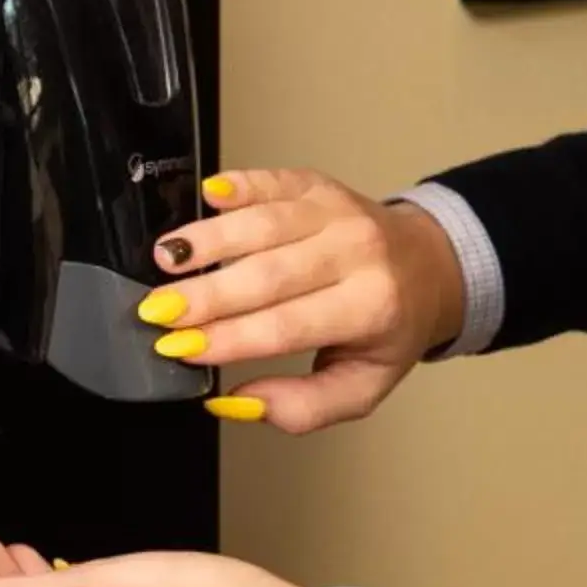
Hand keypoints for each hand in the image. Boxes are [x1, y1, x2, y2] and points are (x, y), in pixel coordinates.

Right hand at [136, 169, 466, 433]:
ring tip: (166, 258)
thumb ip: (302, 407)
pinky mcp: (319, 185)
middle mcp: (358, 253)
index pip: (285, 326)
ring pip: (265, 223)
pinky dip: (241, 184)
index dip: (228, 338)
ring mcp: (338, 213)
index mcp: (371, 307)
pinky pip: (274, 180)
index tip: (180, 347)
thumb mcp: (361, 386)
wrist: (429, 266)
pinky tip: (208, 194)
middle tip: (157, 310)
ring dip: (210, 239)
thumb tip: (237, 401)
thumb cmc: (389, 328)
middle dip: (206, 295)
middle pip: (268, 274)